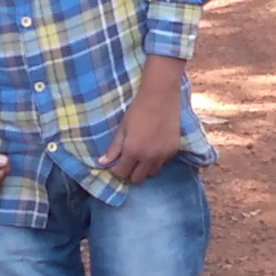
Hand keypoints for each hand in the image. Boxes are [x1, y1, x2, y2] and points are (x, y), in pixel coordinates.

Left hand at [98, 55, 183, 184]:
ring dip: (144, 168)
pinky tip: (153, 148)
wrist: (160, 97)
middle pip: (137, 179)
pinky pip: (163, 163)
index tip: (115, 165)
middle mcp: (149, 158)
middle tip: (127, 162)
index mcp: (133, 151)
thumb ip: (113, 147)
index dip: (116, 171)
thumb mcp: (122, 127)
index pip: (122, 173)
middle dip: (130, 173)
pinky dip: (157, 160)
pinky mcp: (174, 150)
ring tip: (141, 156)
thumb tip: (102, 163)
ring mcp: (163, 156)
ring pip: (152, 173)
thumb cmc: (137, 110)